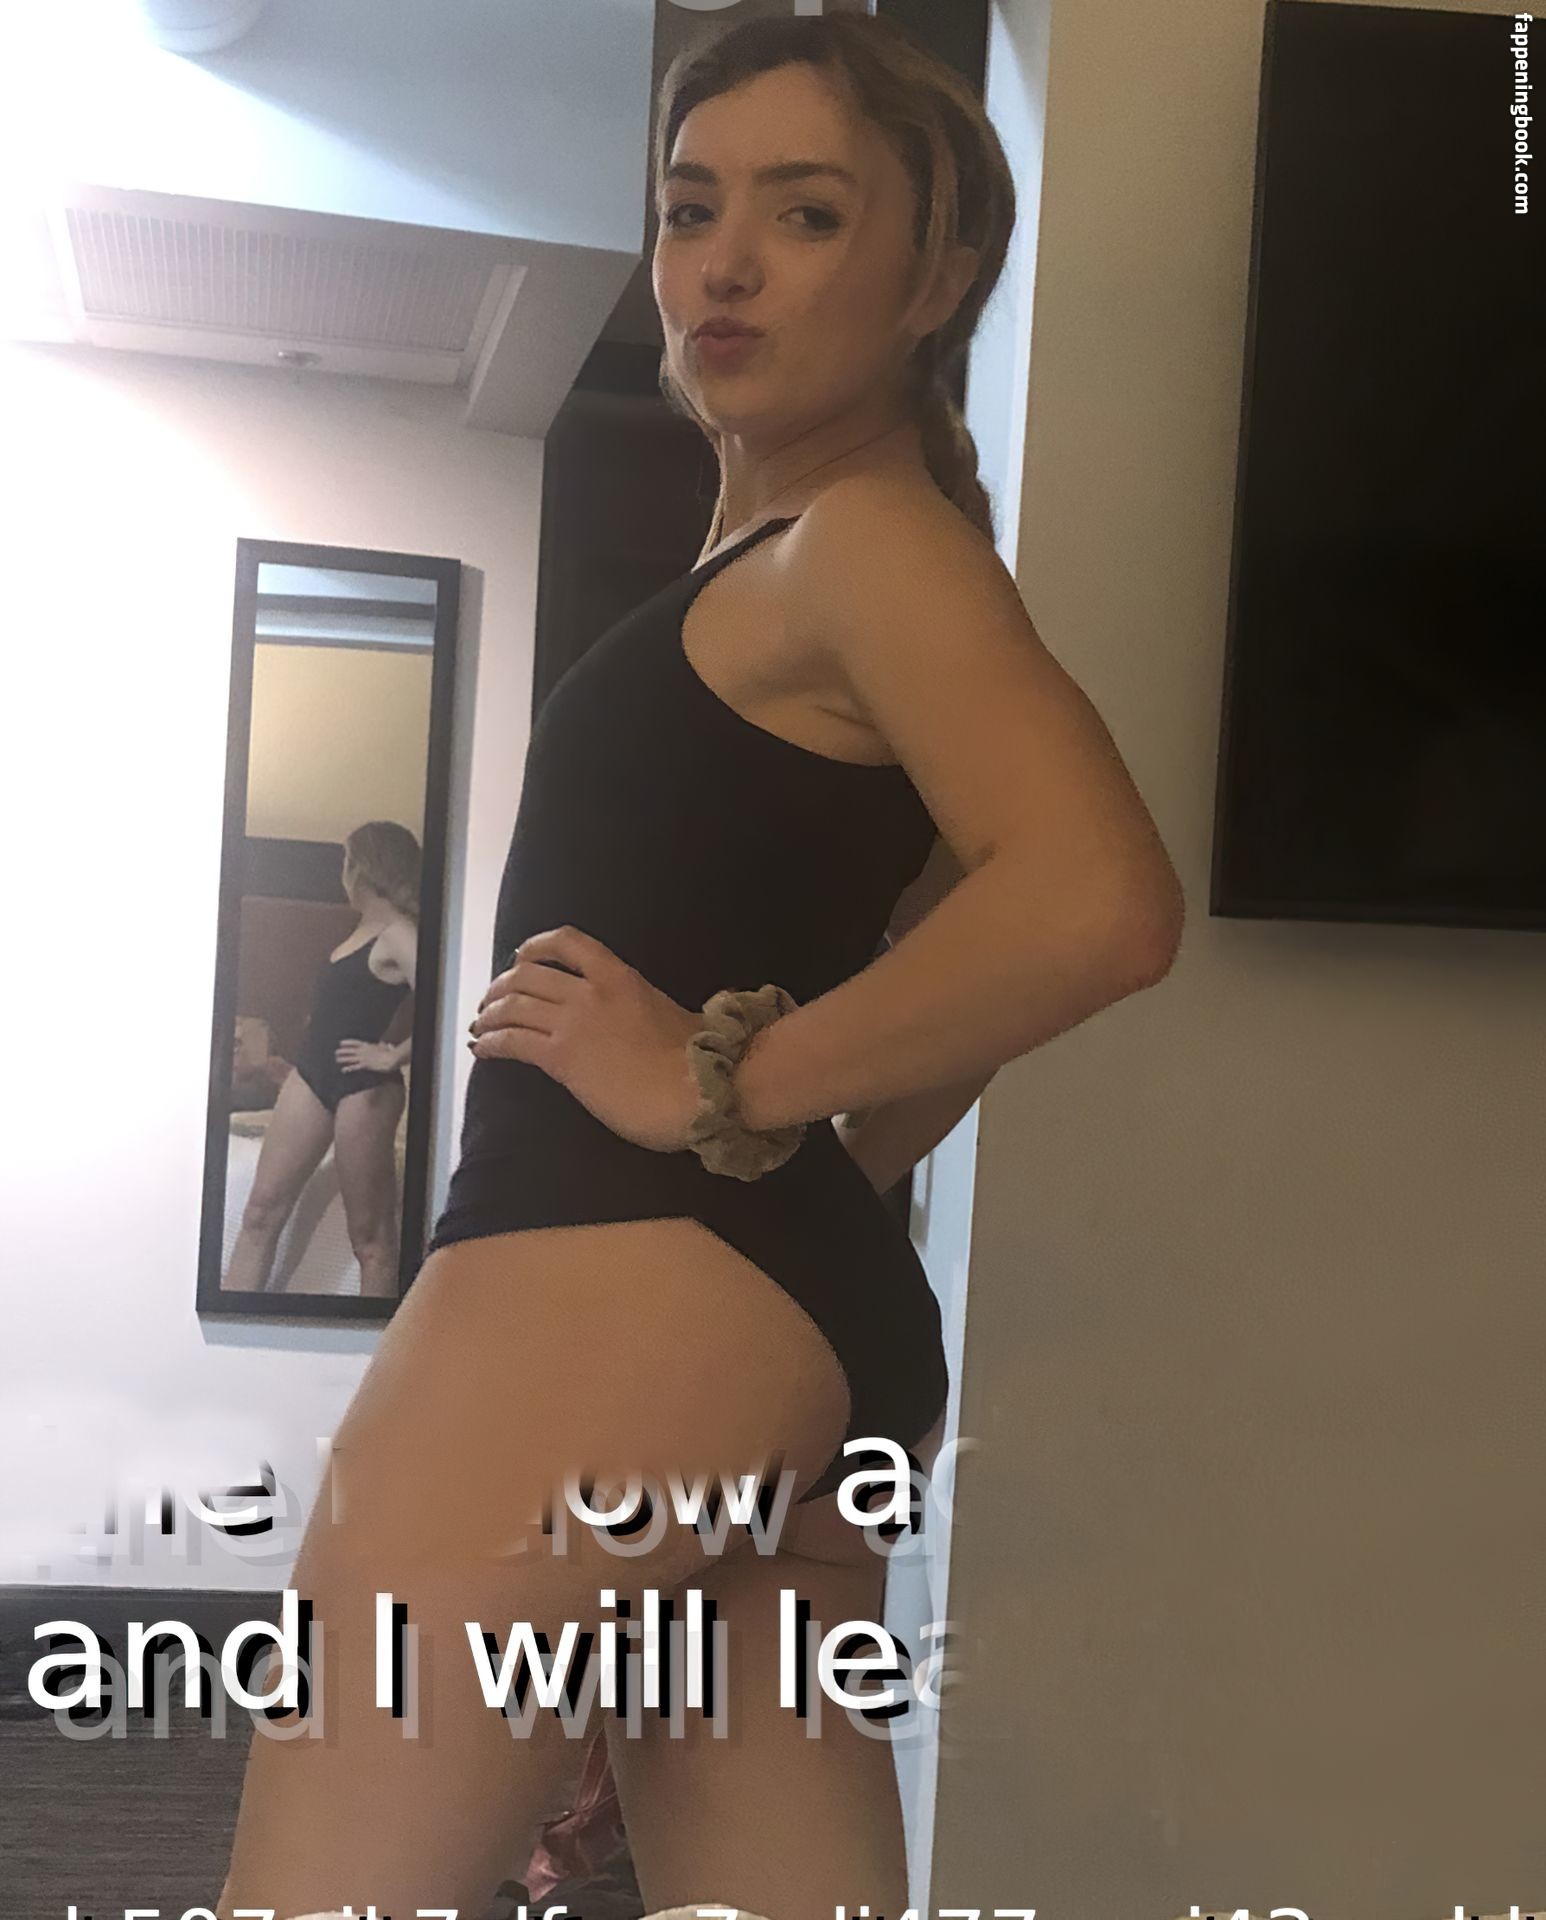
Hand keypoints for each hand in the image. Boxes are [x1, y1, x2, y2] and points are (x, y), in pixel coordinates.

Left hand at [335, 1038, 396, 1073]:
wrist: (391, 1058)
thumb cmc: (390, 1052)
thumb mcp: (385, 1046)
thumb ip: (382, 1045)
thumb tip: (382, 1043)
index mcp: (368, 1045)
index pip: (355, 1042)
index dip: (347, 1042)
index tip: (341, 1043)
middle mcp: (363, 1051)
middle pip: (350, 1050)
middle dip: (343, 1051)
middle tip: (336, 1052)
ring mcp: (363, 1058)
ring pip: (350, 1058)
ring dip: (343, 1059)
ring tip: (337, 1059)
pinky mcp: (365, 1065)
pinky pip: (355, 1067)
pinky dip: (349, 1068)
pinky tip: (343, 1070)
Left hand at [468, 926, 702, 1151]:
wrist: (697, 1090)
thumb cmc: (696, 1061)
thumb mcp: (668, 1014)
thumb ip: (642, 1007)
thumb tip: (637, 1019)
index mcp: (620, 977)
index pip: (568, 942)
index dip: (536, 946)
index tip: (522, 957)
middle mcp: (591, 992)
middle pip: (527, 974)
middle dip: (501, 986)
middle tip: (491, 1002)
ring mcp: (574, 1023)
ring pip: (513, 1004)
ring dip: (489, 1014)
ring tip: (480, 1025)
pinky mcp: (562, 1058)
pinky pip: (512, 1042)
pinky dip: (490, 1042)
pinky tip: (481, 1049)